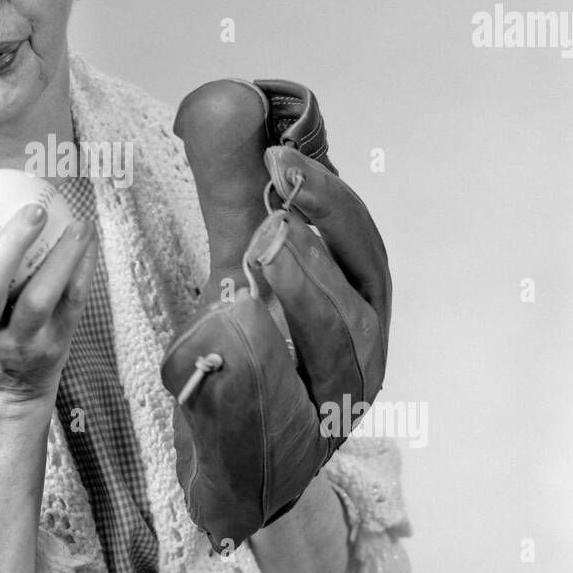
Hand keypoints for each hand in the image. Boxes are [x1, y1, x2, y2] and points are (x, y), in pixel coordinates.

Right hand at [0, 189, 97, 400]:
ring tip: (77, 224)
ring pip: (36, 301)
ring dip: (58, 260)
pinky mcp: (51, 349)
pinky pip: (70, 305)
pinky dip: (81, 271)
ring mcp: (16, 344)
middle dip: (9, 247)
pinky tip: (88, 241)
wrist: (3, 389)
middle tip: (33, 208)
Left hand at [163, 140, 391, 547]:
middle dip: (313, 255)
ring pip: (327, 360)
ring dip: (293, 307)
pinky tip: (211, 343)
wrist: (239, 471)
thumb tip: (226, 100)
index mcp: (361, 306)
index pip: (362, 247)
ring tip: (250, 263)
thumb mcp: (240, 268)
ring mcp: (328, 415)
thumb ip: (237, 192)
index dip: (326, 200)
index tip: (280, 160)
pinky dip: (244, 383)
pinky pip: (270, 417)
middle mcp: (361, 361)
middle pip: (356, 305)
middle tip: (267, 219)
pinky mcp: (281, 458)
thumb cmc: (252, 357)